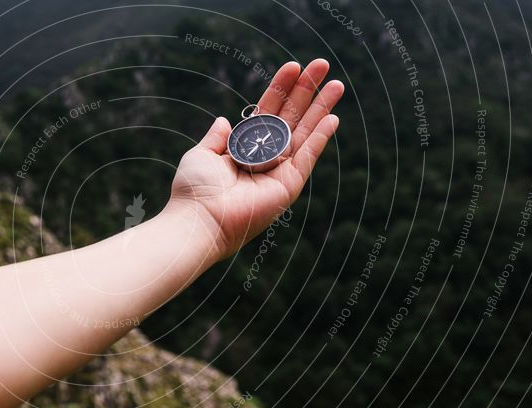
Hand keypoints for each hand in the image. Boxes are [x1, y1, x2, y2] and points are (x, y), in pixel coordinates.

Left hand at [168, 59, 343, 260]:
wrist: (201, 218)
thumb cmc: (195, 190)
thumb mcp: (201, 155)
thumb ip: (216, 137)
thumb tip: (225, 119)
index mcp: (244, 147)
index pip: (267, 111)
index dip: (281, 88)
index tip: (293, 66)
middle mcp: (264, 156)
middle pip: (291, 117)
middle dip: (306, 91)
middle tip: (322, 65)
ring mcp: (278, 170)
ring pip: (304, 133)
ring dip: (321, 108)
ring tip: (336, 83)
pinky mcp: (288, 186)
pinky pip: (307, 157)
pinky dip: (320, 138)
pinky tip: (332, 118)